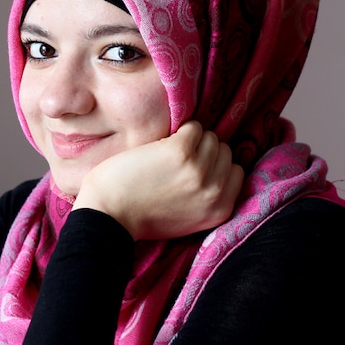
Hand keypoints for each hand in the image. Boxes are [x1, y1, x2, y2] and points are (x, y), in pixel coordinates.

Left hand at [72, 120, 242, 240]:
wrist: (108, 216)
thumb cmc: (140, 216)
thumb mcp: (188, 218)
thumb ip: (207, 199)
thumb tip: (220, 169)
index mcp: (220, 209)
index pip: (236, 171)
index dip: (215, 165)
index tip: (195, 166)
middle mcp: (214, 191)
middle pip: (224, 151)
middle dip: (203, 151)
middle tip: (177, 159)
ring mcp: (198, 170)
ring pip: (210, 137)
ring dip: (190, 139)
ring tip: (167, 152)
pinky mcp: (179, 151)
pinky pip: (192, 127)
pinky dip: (179, 130)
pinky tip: (162, 143)